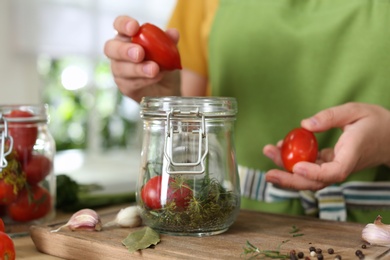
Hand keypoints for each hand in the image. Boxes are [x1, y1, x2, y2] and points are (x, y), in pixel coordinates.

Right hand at [104, 16, 180, 101]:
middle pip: (110, 48)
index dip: (123, 24)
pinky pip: (130, 83)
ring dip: (138, 68)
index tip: (134, 28)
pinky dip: (144, 80)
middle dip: (124, 50)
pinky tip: (156, 77)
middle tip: (139, 53)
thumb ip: (169, 41)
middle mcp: (118, 52)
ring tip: (154, 69)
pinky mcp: (125, 87)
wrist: (169, 87)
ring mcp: (119, 70)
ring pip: (120, 68)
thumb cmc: (164, 63)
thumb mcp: (170, 51)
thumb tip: (173, 33)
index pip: (119, 25)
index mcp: (127, 36)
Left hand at [263, 102, 389, 190]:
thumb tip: (304, 125)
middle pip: (315, 182)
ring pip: (309, 177)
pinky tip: (279, 149)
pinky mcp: (329, 164)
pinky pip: (309, 168)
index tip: (297, 167)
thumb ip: (331, 116)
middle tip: (268, 174)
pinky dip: (293, 161)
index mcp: (352, 156)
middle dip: (290, 181)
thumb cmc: (374, 122)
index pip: (334, 172)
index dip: (315, 173)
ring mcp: (334, 168)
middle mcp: (342, 167)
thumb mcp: (355, 111)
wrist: (389, 137)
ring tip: (268, 153)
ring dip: (286, 171)